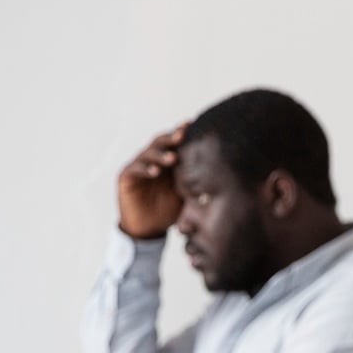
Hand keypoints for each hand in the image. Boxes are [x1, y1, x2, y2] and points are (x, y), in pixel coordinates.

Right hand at [117, 125, 187, 239]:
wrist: (149, 228)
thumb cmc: (170, 209)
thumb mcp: (188, 194)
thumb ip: (198, 183)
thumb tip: (226, 176)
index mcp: (168, 160)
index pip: (175, 143)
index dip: (183, 133)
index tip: (195, 124)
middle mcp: (152, 159)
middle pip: (161, 143)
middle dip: (172, 138)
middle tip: (183, 134)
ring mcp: (138, 166)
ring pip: (148, 154)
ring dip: (160, 154)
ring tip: (172, 158)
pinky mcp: (126, 176)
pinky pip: (135, 169)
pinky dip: (145, 169)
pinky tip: (155, 172)